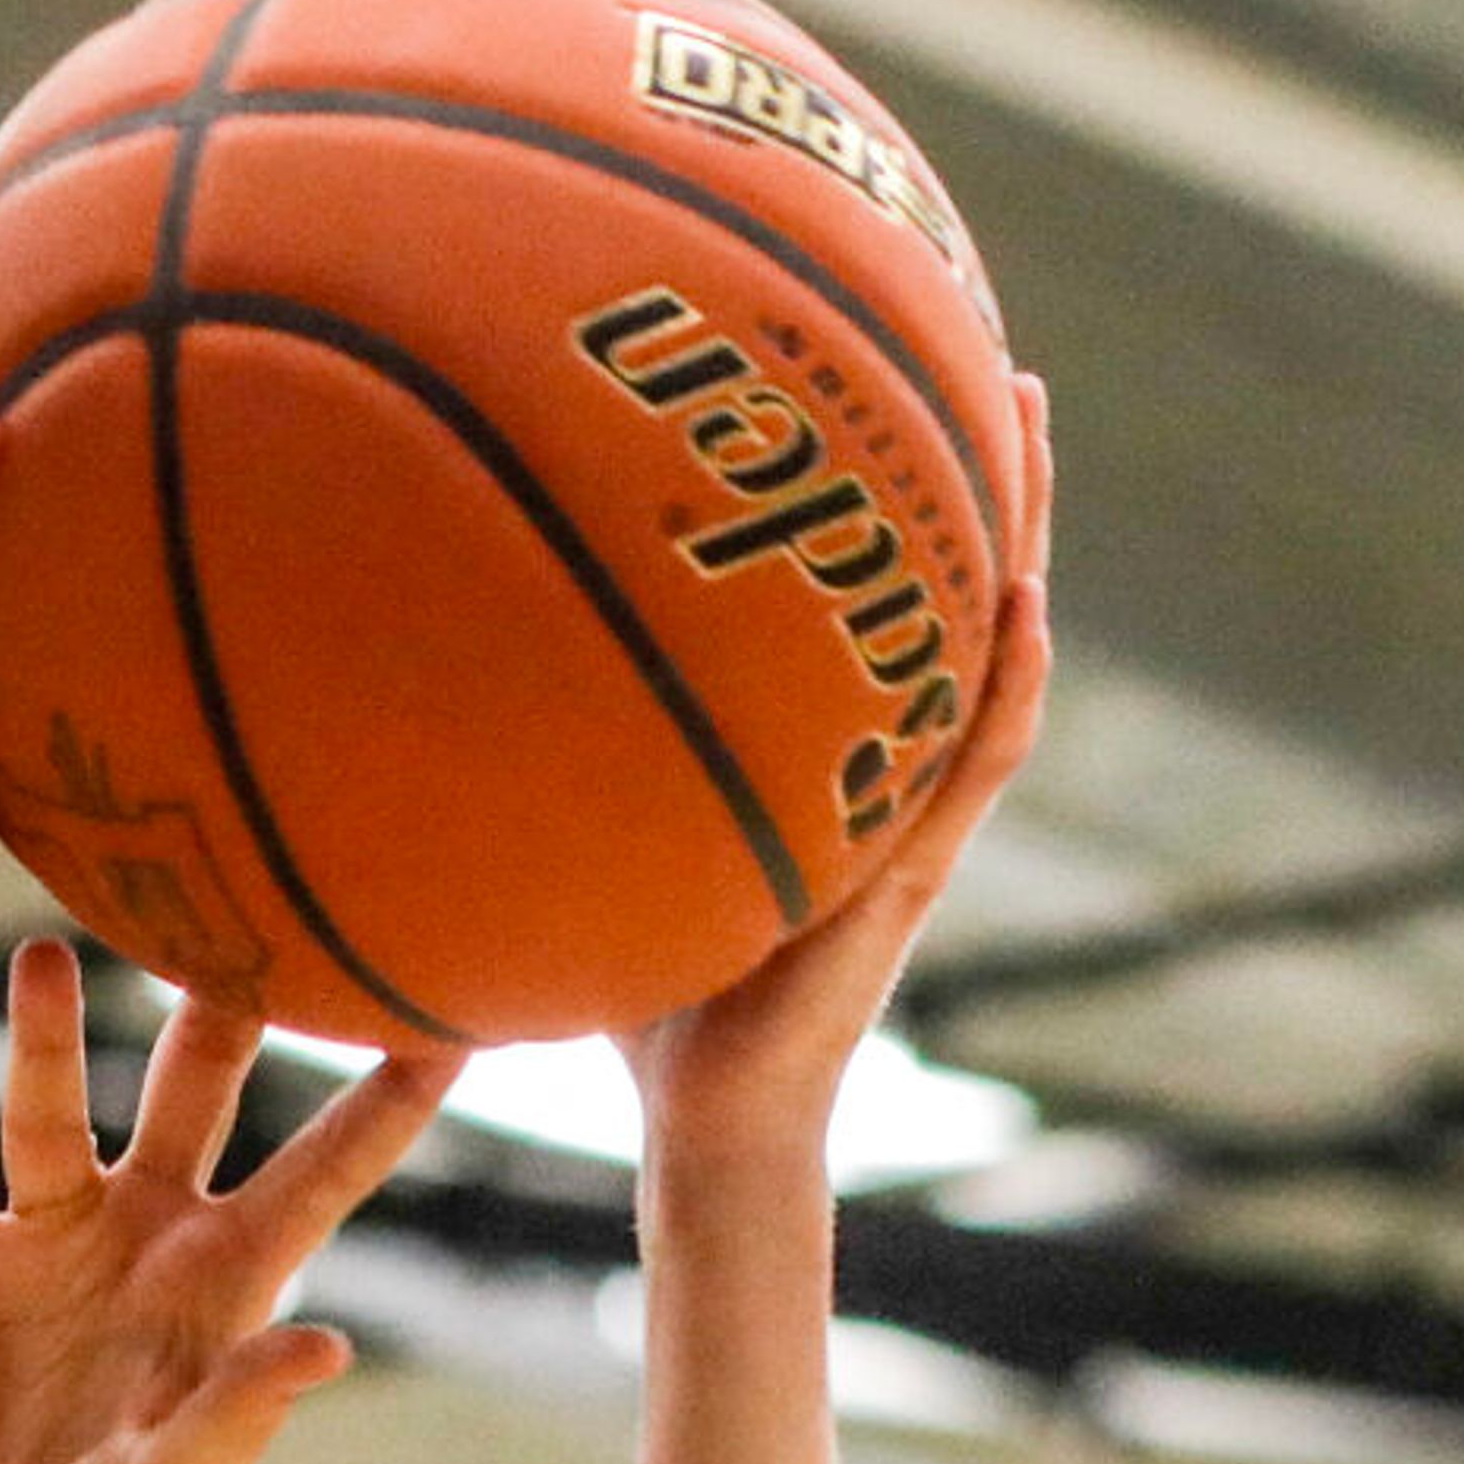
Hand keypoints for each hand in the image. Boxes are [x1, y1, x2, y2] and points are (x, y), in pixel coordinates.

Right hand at [0, 944, 454, 1463]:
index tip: (451, 1020)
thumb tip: (323, 1344)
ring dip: (54, 1035)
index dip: (383, 1102)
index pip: (323, 1173)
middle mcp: (145, 1236)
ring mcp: (49, 1239)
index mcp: (225, 1285)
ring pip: (56, 1106)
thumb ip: (240, 1409)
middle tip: (243, 894)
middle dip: (222, 1003)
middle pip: (196, 1092)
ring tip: (48, 955)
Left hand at [619, 374, 1053, 1169]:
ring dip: (1018, 533)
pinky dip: (1007, 684)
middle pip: (945, 585)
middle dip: (972, 466)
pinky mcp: (911, 878)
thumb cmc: (650, 1004)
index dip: (878, 491)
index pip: (862, 596)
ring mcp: (908, 814)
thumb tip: (436, 697)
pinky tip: (1027, 603)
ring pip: (988, 645)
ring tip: (1028, 418)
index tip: (874, 372)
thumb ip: (556, 775)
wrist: (705, 1122)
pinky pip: (974, 762)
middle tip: (989, 341)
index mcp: (823, 751)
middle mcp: (879, 764)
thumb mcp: (598, 851)